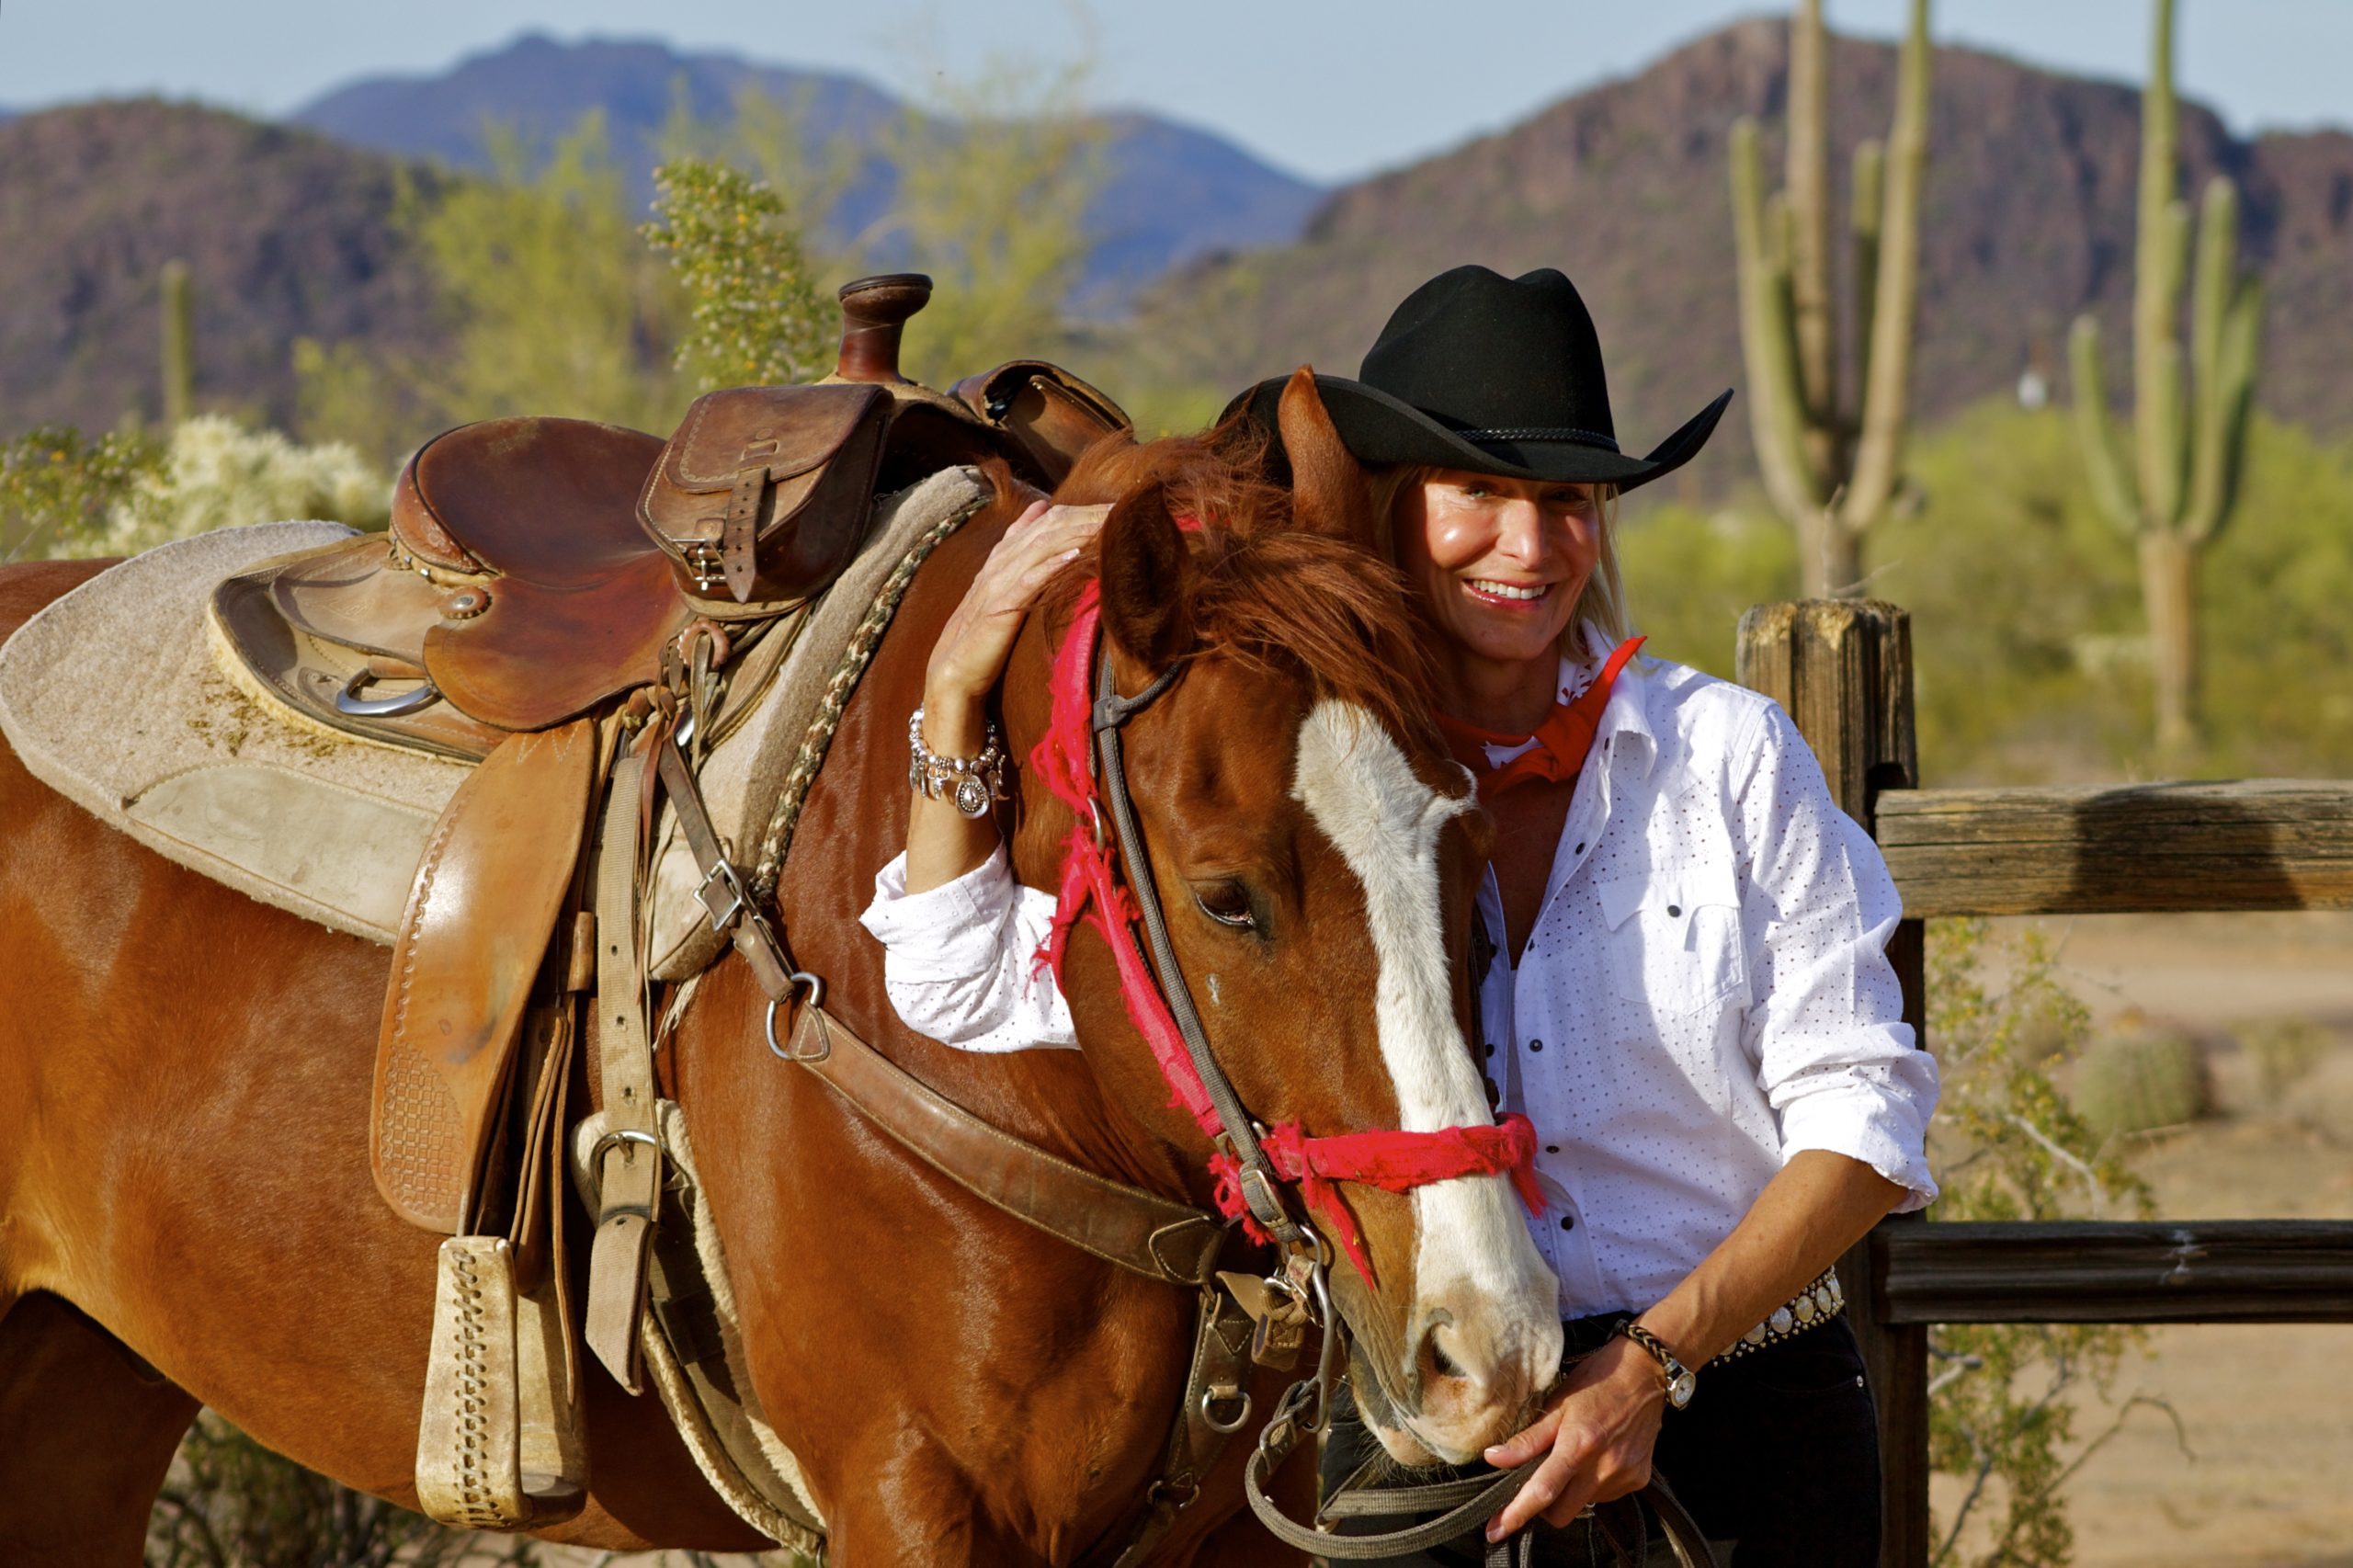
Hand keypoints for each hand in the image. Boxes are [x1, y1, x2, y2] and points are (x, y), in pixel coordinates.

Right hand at [923, 499, 1107, 744]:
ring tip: (1106, 524)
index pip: (1047, 520)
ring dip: (1076, 533)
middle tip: (1122, 509)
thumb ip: (1020, 552)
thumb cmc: (984, 633)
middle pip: (1048, 527)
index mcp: (1003, 556)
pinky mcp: (999, 609)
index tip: (1117, 506)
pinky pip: (1027, 582)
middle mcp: (1000, 563)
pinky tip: (1073, 557)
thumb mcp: (1004, 588)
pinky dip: (1050, 567)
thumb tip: (1042, 511)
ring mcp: (997, 584)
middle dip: (1086, 516)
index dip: (1082, 510)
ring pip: (1040, 547)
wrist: (952, 671)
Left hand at [1481, 1335, 1666, 1539]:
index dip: (1517, 1514)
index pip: (1543, 1490)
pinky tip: (1597, 1456)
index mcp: (1578, 1444)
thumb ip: (1528, 1439)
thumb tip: (1494, 1459)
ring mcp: (1624, 1476)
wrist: (1645, 1374)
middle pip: (1562, 1513)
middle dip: (1544, 1506)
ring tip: (1576, 1455)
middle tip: (1538, 1480)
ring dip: (1572, 1491)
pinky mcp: (1639, 1480)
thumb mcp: (1557, 1404)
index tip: (1496, 1530)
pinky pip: (1606, 1496)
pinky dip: (1594, 1484)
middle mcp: (1604, 1467)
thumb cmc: (1596, 1382)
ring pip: (1584, 1505)